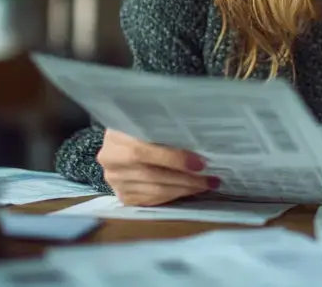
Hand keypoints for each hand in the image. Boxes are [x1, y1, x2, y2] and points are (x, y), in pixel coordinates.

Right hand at [97, 129, 219, 205]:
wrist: (122, 141)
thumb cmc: (141, 125)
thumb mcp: (149, 120)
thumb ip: (164, 129)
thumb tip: (198, 139)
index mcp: (115, 138)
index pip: (143, 152)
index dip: (173, 159)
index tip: (200, 163)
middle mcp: (111, 161)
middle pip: (152, 175)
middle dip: (186, 179)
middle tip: (211, 178)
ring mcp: (115, 182)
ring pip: (155, 191)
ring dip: (185, 189)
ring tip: (206, 185)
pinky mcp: (123, 196)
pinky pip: (152, 200)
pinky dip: (174, 196)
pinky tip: (190, 190)